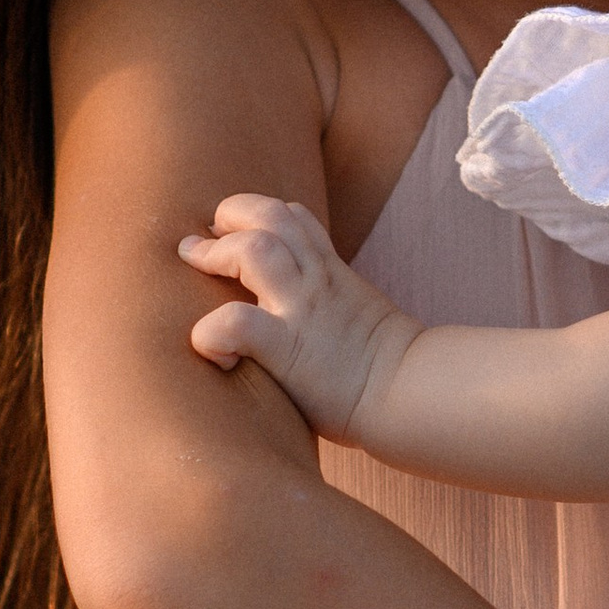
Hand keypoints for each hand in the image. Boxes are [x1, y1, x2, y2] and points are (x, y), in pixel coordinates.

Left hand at [180, 194, 416, 441]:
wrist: (413, 394)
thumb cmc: (391, 370)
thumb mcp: (361, 315)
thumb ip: (332, 305)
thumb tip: (309, 323)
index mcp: (331, 273)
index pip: (295, 217)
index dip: (259, 217)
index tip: (235, 235)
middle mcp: (315, 281)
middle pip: (269, 215)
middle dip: (229, 215)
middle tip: (203, 242)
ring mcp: (301, 309)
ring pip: (252, 249)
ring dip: (215, 253)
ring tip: (196, 264)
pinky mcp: (287, 347)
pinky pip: (235, 323)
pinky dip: (211, 332)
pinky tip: (214, 352)